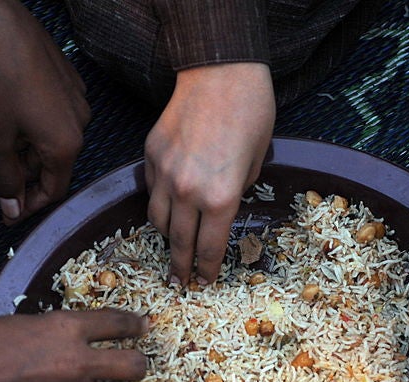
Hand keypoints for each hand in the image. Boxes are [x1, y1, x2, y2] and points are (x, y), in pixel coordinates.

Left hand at [0, 1, 89, 223]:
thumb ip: (5, 179)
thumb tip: (12, 208)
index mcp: (67, 145)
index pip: (53, 190)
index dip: (26, 204)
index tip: (5, 211)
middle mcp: (77, 124)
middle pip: (39, 162)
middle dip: (1, 170)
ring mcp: (70, 99)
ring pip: (33, 136)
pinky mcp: (60, 78)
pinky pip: (37, 113)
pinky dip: (11, 122)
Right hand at [0, 309, 147, 381]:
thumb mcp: (18, 324)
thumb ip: (53, 330)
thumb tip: (74, 336)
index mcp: (64, 328)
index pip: (119, 323)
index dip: (135, 325)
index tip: (141, 328)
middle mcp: (76, 362)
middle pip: (135, 365)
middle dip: (136, 364)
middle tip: (130, 366)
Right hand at [144, 62, 274, 285]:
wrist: (220, 71)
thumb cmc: (251, 112)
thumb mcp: (257, 161)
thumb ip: (239, 190)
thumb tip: (224, 205)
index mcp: (221, 198)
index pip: (210, 249)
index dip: (207, 271)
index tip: (205, 283)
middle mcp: (188, 192)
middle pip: (179, 243)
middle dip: (181, 268)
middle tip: (180, 283)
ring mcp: (165, 174)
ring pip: (157, 220)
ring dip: (166, 238)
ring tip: (172, 249)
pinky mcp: (151, 155)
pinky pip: (151, 191)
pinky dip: (158, 204)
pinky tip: (166, 209)